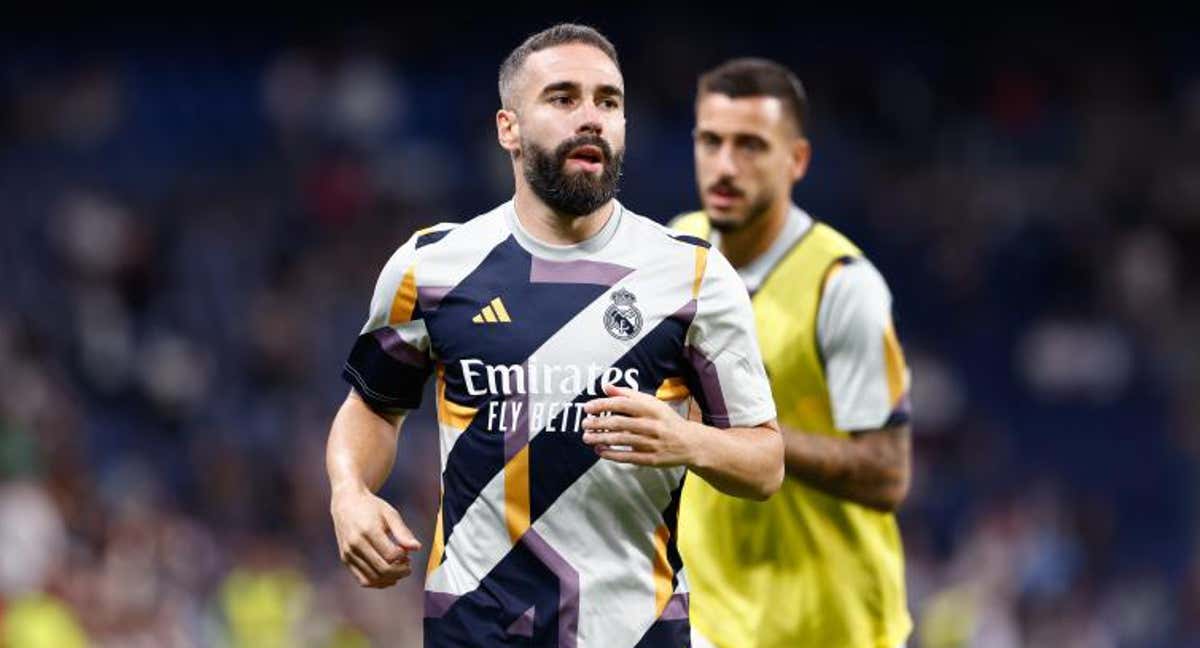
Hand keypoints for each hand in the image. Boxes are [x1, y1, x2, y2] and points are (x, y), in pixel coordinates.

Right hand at [330, 485, 421, 587]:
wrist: (346, 503)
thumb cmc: (371, 507)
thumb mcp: (390, 514)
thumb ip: (403, 532)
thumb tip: (417, 548)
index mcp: (368, 531)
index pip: (391, 555)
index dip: (404, 557)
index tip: (407, 552)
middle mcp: (355, 544)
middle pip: (382, 569)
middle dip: (400, 571)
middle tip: (408, 565)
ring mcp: (349, 554)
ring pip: (373, 578)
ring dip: (390, 579)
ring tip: (399, 569)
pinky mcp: (345, 560)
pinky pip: (363, 580)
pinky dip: (378, 582)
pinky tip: (388, 576)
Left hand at [581, 382, 697, 466]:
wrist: (690, 443)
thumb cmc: (667, 420)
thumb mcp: (652, 403)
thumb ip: (628, 395)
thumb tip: (606, 387)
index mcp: (651, 409)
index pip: (622, 404)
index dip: (603, 405)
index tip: (588, 407)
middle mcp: (651, 425)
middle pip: (619, 423)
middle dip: (598, 423)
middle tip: (584, 424)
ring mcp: (651, 443)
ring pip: (621, 440)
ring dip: (601, 438)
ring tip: (587, 437)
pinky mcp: (651, 459)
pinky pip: (628, 457)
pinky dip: (612, 454)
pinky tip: (600, 450)